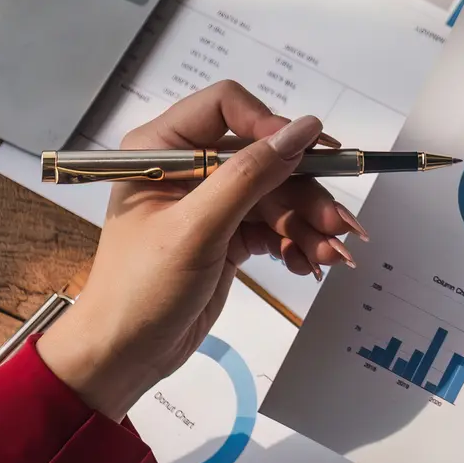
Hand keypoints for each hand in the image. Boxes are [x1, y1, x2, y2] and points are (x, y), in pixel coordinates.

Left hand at [37, 82, 357, 417]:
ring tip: (334, 254)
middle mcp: (187, 167)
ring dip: (308, 224)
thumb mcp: (196, 229)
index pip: (227, 107)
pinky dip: (296, 243)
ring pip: (277, 194)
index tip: (309, 154)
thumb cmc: (139, 290)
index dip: (271, 126)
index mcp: (161, 148)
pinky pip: (274, 225)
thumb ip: (249, 176)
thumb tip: (301, 130)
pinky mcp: (228, 233)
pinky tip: (310, 263)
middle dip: (304, 192)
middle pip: (264, 157)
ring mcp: (210, 202)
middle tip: (339, 224)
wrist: (124, 354)